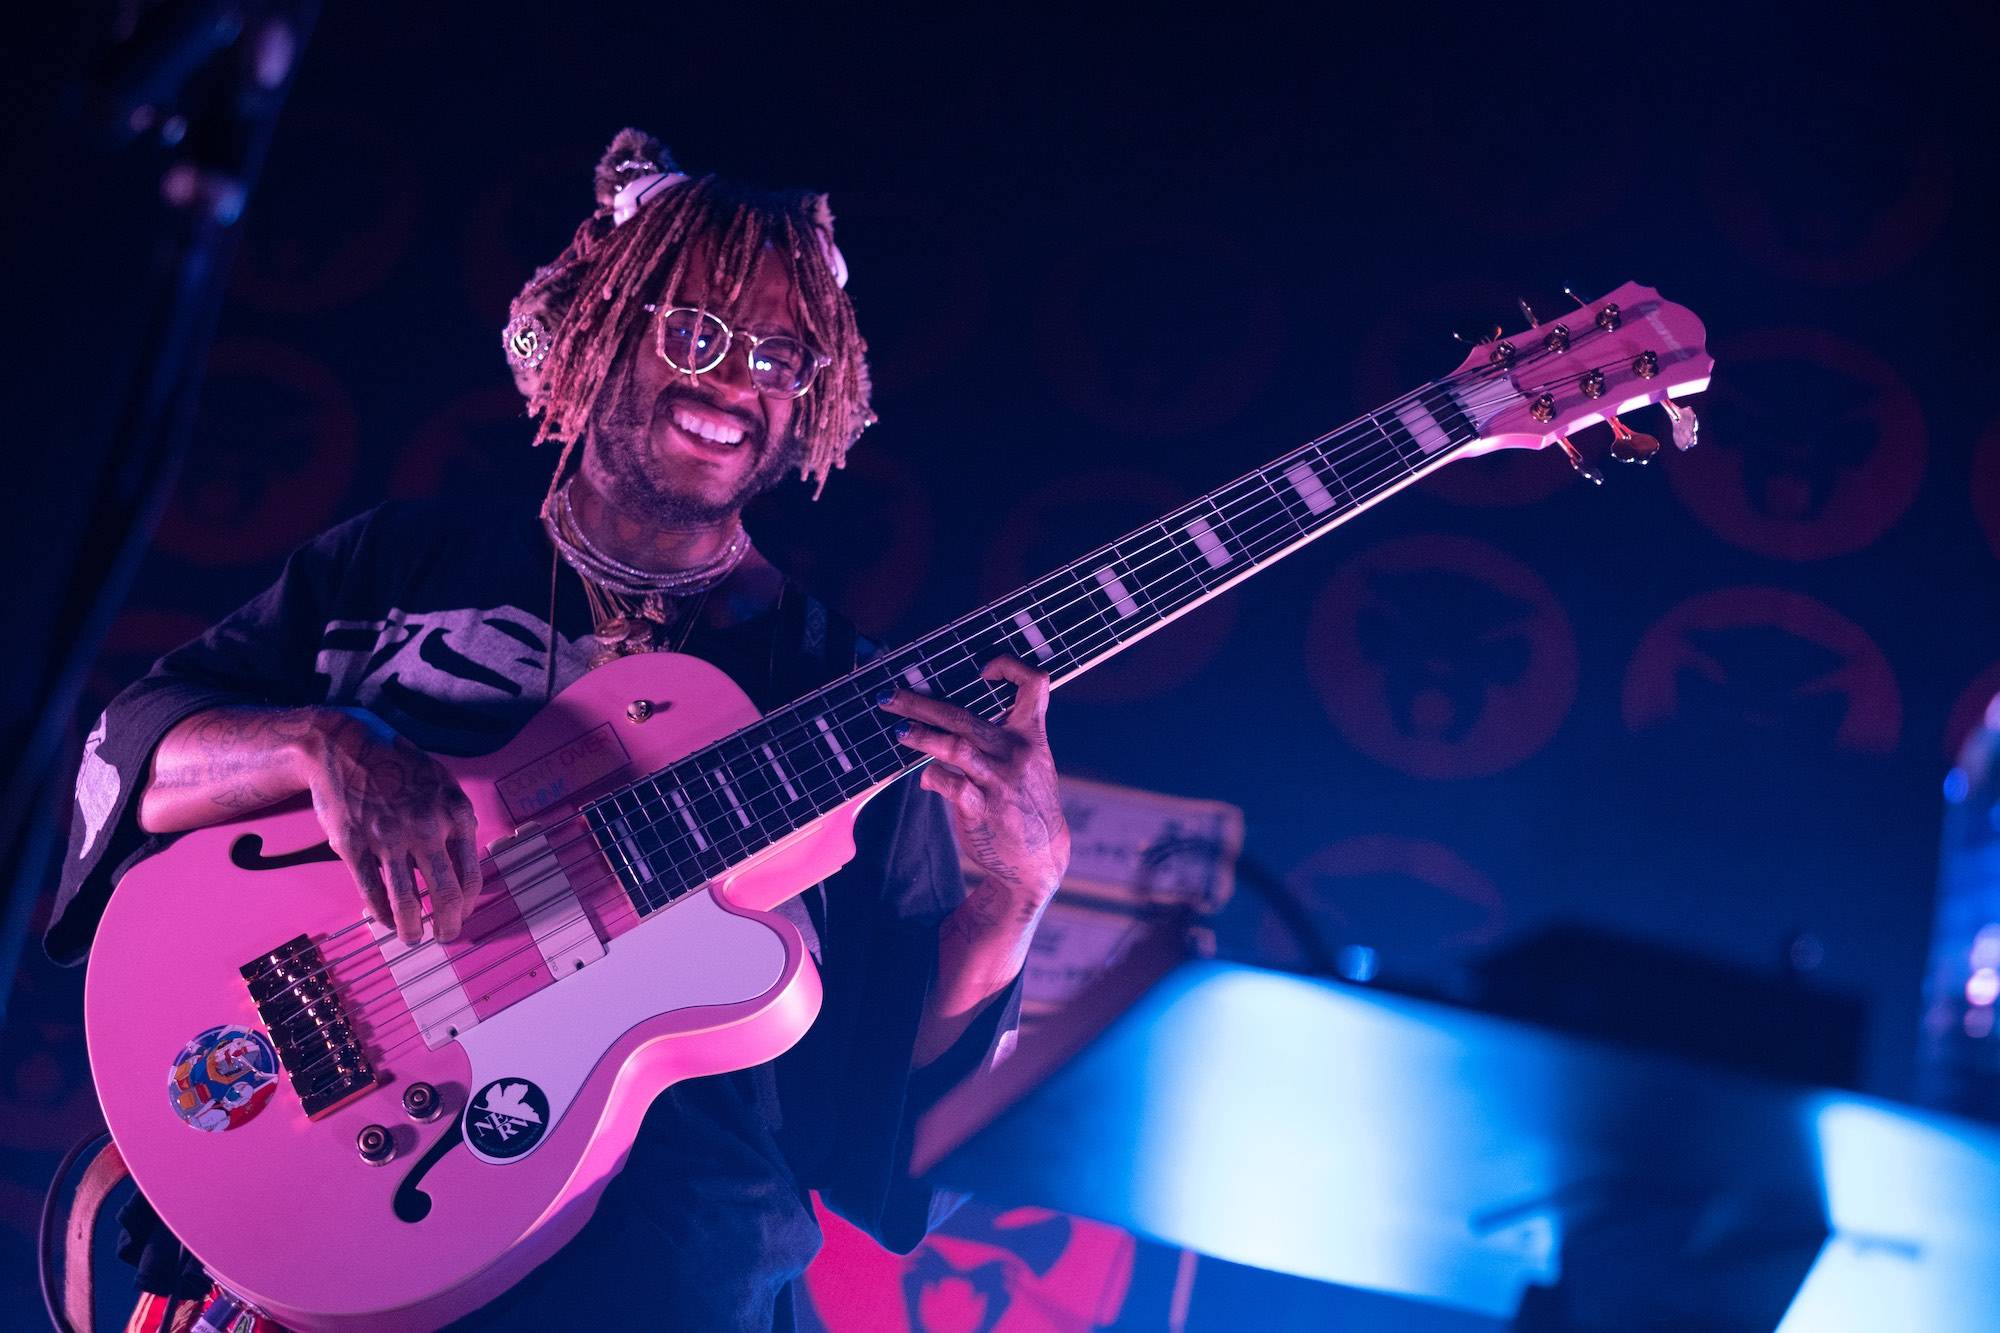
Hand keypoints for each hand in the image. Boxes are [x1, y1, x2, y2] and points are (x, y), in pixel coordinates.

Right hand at [299, 708, 481, 944]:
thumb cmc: (398, 766)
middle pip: (445, 894)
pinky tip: (386, 921)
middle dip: (449, 925)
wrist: (344, 746)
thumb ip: (456, 823)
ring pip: (406, 900)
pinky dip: (381, 913)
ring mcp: (388, 839)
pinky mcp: (354, 846)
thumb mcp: (442, 784)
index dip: (468, 903)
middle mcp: (426, 828)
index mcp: (455, 813)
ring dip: (412, 928)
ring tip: (414, 938)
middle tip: (446, 936)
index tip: (463, 913)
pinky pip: (372, 891)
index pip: (471, 875)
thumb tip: (463, 866)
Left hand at [880, 657, 1069, 902]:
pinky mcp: (983, 809)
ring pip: (954, 747)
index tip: (982, 670)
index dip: (1009, 667)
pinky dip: (932, 778)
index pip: (1034, 685)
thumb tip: (948, 713)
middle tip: (890, 696)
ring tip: (897, 731)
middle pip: (965, 715)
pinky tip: (924, 778)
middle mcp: (1016, 753)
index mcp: (1031, 736)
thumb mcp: (1030, 763)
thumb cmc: (1025, 802)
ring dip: (920, 737)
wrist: (1039, 858)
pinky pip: (950, 785)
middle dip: (921, 703)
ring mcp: (999, 781)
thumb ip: (1001, 737)